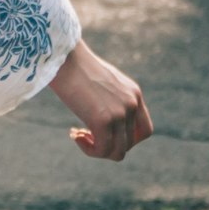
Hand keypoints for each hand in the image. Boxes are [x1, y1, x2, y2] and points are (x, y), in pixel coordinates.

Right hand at [51, 39, 152, 163]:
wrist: (63, 57)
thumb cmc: (75, 66)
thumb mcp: (102, 82)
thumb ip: (111, 99)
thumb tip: (103, 119)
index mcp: (134, 94)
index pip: (144, 131)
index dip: (127, 140)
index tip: (106, 134)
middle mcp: (132, 104)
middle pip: (128, 144)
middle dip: (107, 144)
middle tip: (84, 133)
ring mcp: (120, 113)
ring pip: (117, 152)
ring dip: (97, 150)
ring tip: (78, 135)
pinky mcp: (103, 120)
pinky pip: (102, 150)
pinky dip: (89, 149)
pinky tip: (74, 135)